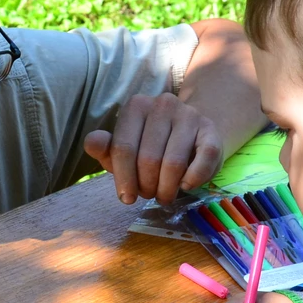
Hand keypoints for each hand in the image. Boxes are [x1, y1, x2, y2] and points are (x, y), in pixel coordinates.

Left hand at [84, 92, 223, 205]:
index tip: (126, 198)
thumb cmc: (149, 146)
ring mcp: (189, 114)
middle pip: (148, 159)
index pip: (124, 148)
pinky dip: (192, 180)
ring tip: (164, 195)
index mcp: (136, 106)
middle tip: (148, 194)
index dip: (124, 179)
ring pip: (174, 163)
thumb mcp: (124, 148)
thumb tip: (92, 143)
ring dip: (167, 189)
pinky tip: (185, 185)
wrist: (191, 135)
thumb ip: (105, 149)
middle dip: (146, 186)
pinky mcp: (211, 130)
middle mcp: (163, 104)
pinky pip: (203, 160)